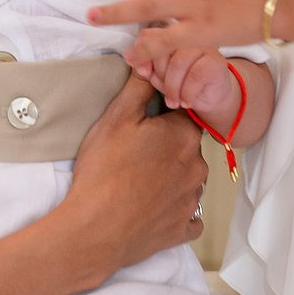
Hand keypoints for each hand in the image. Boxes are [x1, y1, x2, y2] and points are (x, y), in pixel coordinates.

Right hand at [59, 74, 206, 272]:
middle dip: (166, 145)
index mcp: (184, 135)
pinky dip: (174, 209)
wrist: (95, 229)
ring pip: (188, 178)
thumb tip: (151, 66)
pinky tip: (152, 207)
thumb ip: (139, 87)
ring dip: (170, 176)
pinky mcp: (183, 228)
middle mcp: (198, 166)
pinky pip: (188, 214)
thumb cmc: (104, 170)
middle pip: (186, 146)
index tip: (141, 125)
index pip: (183, 113)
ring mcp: (192, 200)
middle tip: (133, 152)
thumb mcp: (115, 118)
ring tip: (137, 181)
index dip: (161, 115)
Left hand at [137, 45, 240, 121]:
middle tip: (164, 91)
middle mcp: (186, 36)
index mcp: (170, 35)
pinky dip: (187, 92)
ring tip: (173, 101)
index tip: (143, 71)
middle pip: (163, 48)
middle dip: (160, 74)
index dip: (141, 53)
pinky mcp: (216, 62)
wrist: (213, 95)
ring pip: (178, 62)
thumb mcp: (160, 76)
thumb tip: (133, 60)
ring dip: (172, 87)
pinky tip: (186, 102)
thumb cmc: (184, 82)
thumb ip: (147, 67)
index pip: (148, 35)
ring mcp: (203, 46)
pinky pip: (195, 75)